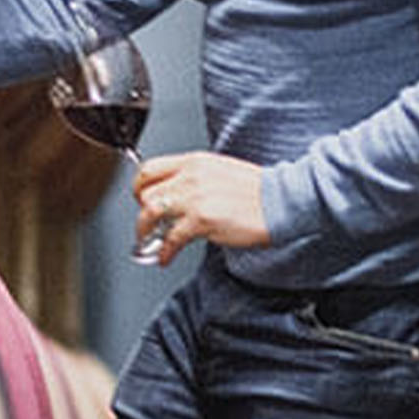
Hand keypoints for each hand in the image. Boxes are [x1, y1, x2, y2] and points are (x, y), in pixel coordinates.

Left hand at [132, 150, 269, 265]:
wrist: (279, 201)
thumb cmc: (256, 190)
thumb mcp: (220, 170)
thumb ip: (195, 177)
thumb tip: (177, 192)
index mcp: (194, 161)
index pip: (149, 168)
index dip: (140, 187)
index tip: (142, 200)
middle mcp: (191, 176)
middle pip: (145, 191)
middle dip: (140, 211)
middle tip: (146, 224)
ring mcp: (195, 197)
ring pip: (150, 212)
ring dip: (144, 231)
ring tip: (149, 242)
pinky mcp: (202, 220)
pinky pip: (171, 237)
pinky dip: (165, 251)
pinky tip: (167, 256)